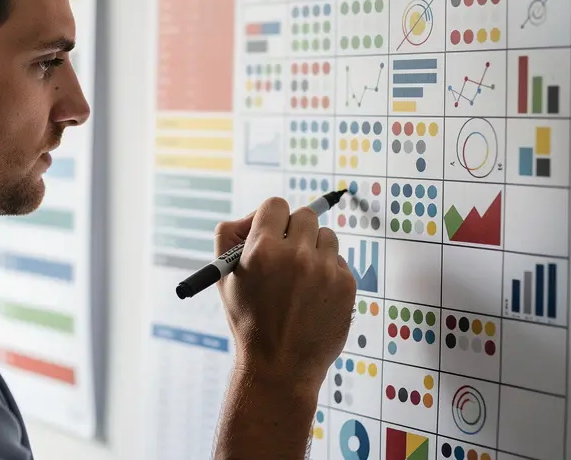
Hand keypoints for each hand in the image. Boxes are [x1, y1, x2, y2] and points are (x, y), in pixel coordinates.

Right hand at [215, 197, 356, 392]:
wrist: (280, 366)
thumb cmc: (249, 320)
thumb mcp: (224, 277)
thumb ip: (229, 236)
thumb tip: (253, 216)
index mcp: (262, 249)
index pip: (276, 205)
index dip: (272, 217)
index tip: (273, 231)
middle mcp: (295, 254)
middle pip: (304, 215)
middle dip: (295, 231)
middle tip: (287, 252)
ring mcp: (324, 269)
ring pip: (326, 235)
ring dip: (314, 249)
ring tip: (301, 279)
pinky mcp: (346, 284)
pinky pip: (339, 261)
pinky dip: (328, 272)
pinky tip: (314, 296)